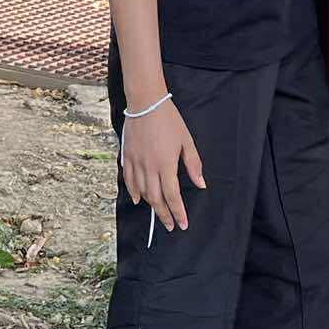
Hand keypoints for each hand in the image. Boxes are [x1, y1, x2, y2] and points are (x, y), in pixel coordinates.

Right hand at [120, 98, 204, 232]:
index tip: (182, 223)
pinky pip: (128, 179)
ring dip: (151, 205)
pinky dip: (133, 191)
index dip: (178, 212)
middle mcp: (149, 167)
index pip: (172, 196)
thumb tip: (201, 184)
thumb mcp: (187, 140)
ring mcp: (136, 162)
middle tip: (171, 225)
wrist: (145, 102)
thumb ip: (193, 164)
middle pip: (156, 198)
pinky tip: (137, 199)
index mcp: (166, 164)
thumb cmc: (168, 119)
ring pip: (142, 192)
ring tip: (159, 213)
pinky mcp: (127, 156)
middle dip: (164, 215)